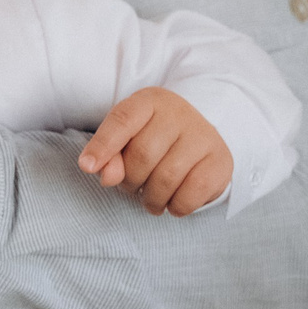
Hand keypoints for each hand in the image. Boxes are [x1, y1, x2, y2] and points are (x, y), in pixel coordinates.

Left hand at [79, 87, 231, 216]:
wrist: (200, 140)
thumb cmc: (154, 140)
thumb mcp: (126, 141)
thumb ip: (111, 157)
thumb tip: (105, 176)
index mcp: (149, 101)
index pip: (122, 121)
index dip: (102, 146)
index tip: (86, 167)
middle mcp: (179, 113)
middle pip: (142, 155)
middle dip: (130, 180)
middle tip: (133, 187)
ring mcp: (204, 136)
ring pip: (166, 179)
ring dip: (151, 199)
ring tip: (150, 200)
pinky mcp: (221, 162)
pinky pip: (191, 195)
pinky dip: (175, 207)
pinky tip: (173, 202)